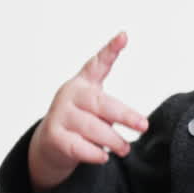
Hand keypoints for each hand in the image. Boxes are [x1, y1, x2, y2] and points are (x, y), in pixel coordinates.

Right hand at [27, 32, 148, 190]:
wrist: (50, 144)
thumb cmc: (81, 122)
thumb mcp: (95, 108)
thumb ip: (112, 109)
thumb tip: (138, 124)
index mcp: (83, 83)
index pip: (97, 63)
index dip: (111, 49)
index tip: (124, 36)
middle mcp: (70, 94)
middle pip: (101, 103)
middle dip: (125, 115)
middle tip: (143, 126)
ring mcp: (59, 114)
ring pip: (92, 128)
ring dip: (112, 141)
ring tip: (124, 149)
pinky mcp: (53, 136)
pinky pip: (79, 146)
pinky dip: (94, 153)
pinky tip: (103, 156)